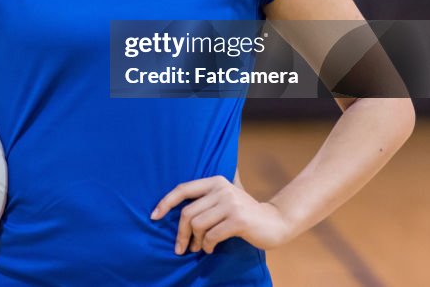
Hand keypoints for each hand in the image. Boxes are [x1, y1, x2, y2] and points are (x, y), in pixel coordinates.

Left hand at [150, 175, 292, 254]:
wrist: (275, 222)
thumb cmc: (244, 214)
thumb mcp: (224, 199)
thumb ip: (205, 200)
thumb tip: (173, 210)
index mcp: (215, 181)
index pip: (182, 189)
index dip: (165, 202)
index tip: (153, 217)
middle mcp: (222, 189)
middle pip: (187, 213)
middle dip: (181, 233)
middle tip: (181, 248)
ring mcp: (231, 204)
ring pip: (198, 225)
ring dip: (195, 241)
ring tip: (199, 248)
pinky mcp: (238, 220)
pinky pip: (211, 236)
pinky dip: (207, 245)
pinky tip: (210, 249)